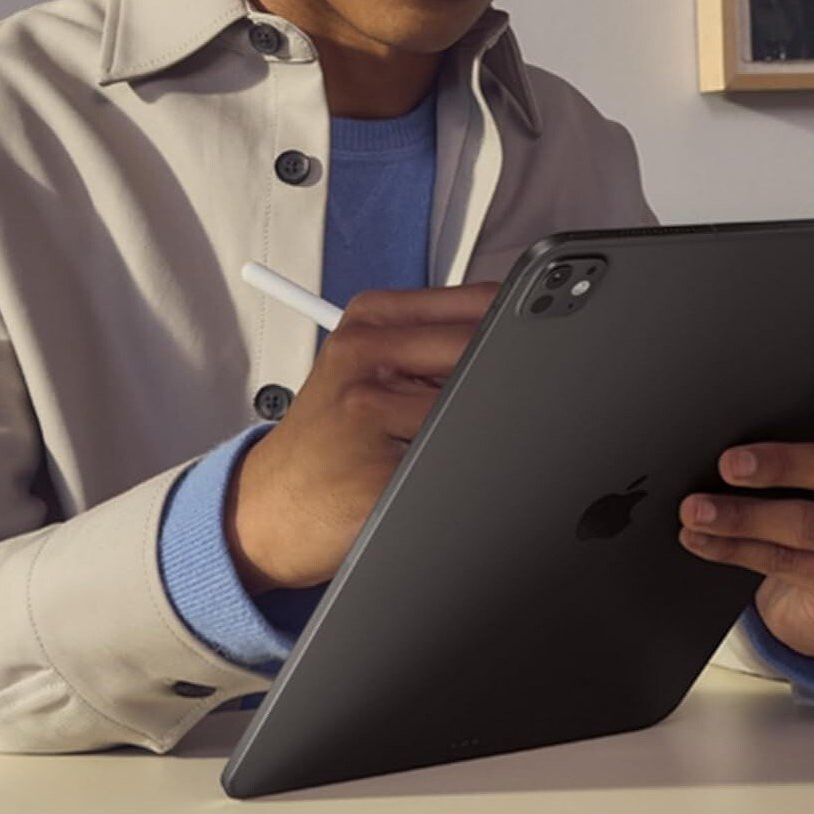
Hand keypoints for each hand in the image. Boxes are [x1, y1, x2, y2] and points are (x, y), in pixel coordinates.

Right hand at [227, 283, 499, 593]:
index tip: (547, 355)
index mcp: (371, 320)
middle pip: (487, 353)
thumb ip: (435, 346)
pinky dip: (468, 479)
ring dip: (488, 439)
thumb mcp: (367, 372)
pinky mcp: (378, 475)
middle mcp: (365, 355)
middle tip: (513, 414)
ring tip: (449, 455)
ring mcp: (367, 413)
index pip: (482, 304)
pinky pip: (457, 468)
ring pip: (479, 413)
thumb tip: (530, 342)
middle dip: (513, 386)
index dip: (529, 330)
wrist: (266, 510)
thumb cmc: (328, 443)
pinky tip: (433, 485)